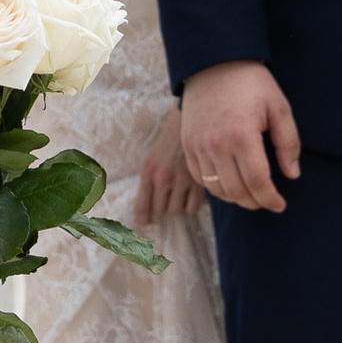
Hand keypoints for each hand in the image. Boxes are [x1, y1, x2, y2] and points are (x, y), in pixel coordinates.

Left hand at [133, 106, 202, 224]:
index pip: (141, 208)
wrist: (189, 122)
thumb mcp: (150, 159)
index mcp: (148, 172)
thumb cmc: (167, 142)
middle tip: (164, 200)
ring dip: (176, 207)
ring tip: (177, 195)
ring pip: (176, 211)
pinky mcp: (199, 181)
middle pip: (159, 212)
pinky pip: (193, 208)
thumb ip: (148, 183)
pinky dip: (190, 205)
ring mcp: (183, 180)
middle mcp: (163, 178)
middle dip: (161, 209)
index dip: (143, 218)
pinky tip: (189, 195)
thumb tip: (144, 212)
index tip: (145, 220)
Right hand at [181, 60, 300, 211]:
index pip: (257, 182)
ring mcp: (198, 145)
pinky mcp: (187, 144)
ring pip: (217, 188)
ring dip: (236, 198)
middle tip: (268, 201)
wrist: (214, 62)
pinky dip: (216, 187)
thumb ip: (288, 143)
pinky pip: (200, 178)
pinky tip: (230, 183)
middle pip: (236, 191)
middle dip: (255, 202)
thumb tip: (292, 175)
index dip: (270, 199)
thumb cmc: (251, 83)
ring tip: (251, 195)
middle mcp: (216, 144)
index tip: (280, 205)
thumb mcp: (279, 108)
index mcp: (242, 135)